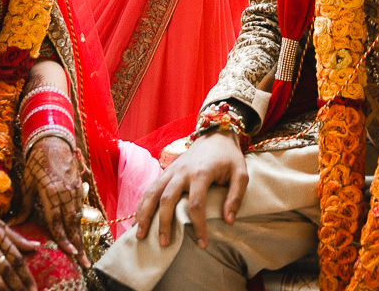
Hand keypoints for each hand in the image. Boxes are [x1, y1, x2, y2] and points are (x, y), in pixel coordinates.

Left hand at [24, 137, 89, 266]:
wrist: (53, 141)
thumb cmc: (36, 162)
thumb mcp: (27, 183)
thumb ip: (23, 206)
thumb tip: (12, 224)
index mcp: (51, 192)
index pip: (57, 221)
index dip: (63, 239)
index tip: (69, 253)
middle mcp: (66, 192)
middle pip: (72, 224)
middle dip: (77, 244)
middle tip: (84, 262)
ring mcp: (75, 189)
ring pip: (78, 217)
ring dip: (80, 236)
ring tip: (82, 252)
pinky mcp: (79, 186)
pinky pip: (80, 208)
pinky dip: (79, 222)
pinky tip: (78, 232)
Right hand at [133, 132, 247, 249]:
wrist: (215, 135)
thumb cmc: (229, 158)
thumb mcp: (241, 173)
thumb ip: (236, 197)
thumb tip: (228, 221)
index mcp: (201, 173)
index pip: (196, 204)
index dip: (198, 226)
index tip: (202, 244)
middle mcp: (182, 172)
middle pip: (167, 199)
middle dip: (164, 223)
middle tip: (165, 244)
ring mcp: (171, 170)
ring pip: (152, 192)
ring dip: (144, 214)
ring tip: (140, 235)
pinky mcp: (166, 171)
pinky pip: (150, 188)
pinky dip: (142, 204)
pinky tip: (137, 219)